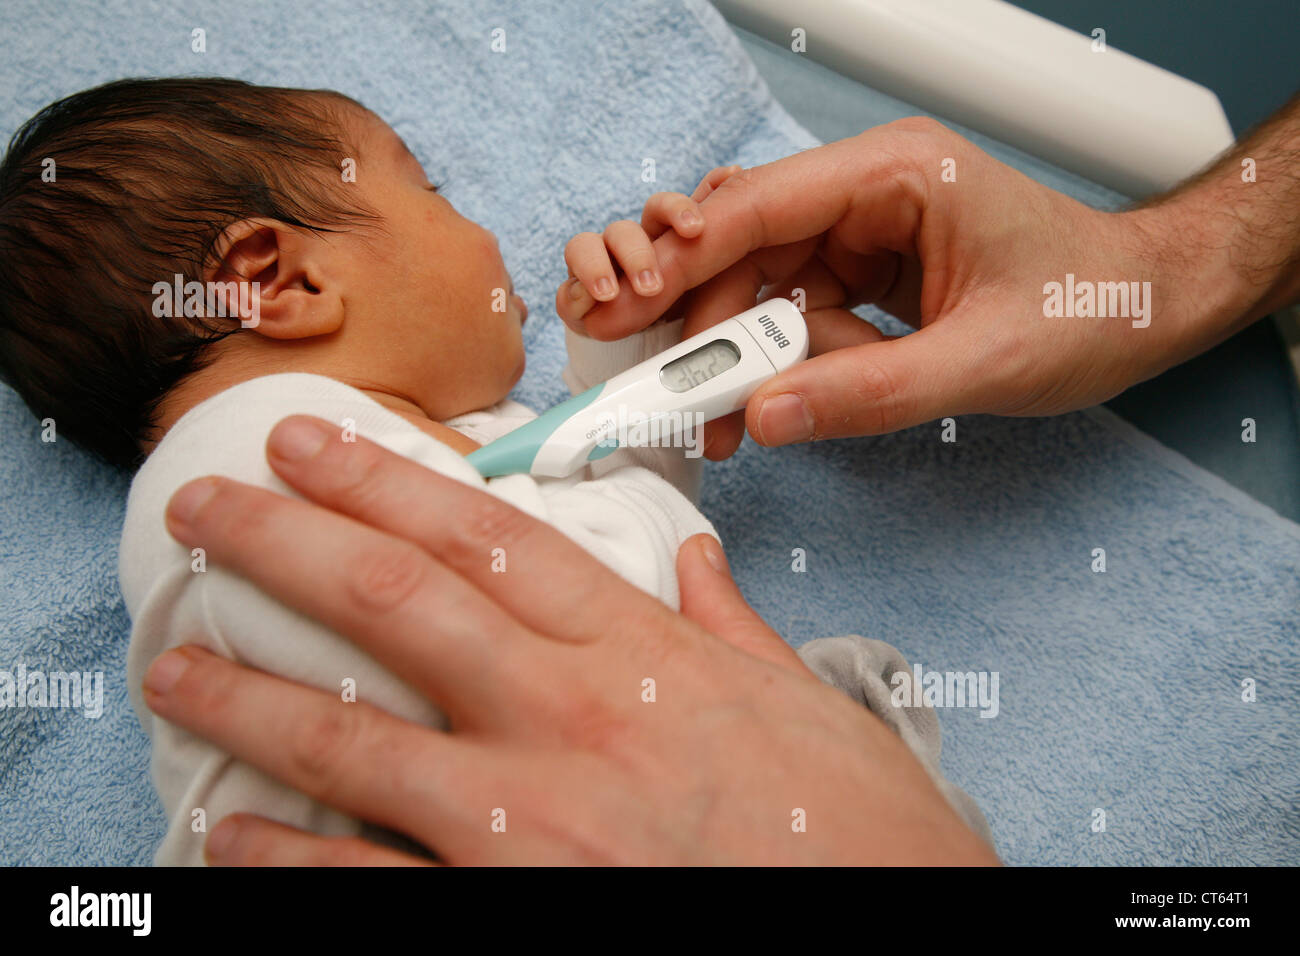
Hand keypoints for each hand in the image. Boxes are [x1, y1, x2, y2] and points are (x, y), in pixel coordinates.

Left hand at [142, 415, 996, 864]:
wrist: (888, 927)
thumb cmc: (854, 829)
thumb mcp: (803, 703)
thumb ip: (731, 626)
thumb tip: (698, 564)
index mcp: (640, 654)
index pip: (488, 537)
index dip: (385, 480)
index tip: (311, 444)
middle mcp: (569, 719)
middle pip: (399, 605)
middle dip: (285, 544)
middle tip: (207, 507)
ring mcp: (529, 820)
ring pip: (353, 738)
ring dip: (249, 700)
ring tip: (175, 672)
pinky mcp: (509, 908)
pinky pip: (368, 879)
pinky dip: (287, 858)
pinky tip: (230, 834)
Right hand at [555, 165, 740, 333]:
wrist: (656, 341)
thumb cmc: (685, 296)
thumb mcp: (706, 262)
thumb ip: (716, 216)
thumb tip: (730, 171)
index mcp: (657, 234)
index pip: (662, 209)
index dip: (676, 212)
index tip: (695, 231)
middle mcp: (623, 246)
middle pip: (620, 230)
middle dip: (635, 255)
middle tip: (652, 286)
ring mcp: (595, 271)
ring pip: (580, 248)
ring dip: (595, 269)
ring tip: (609, 295)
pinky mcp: (575, 302)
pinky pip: (565, 295)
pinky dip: (574, 298)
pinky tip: (586, 306)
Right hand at [569, 118, 1262, 458]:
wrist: (1147, 309)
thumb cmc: (1087, 306)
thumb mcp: (980, 361)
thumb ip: (869, 392)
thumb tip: (766, 415)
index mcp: (893, 174)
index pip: (761, 204)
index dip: (684, 257)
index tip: (628, 305)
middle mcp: (866, 192)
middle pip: (744, 246)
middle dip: (700, 320)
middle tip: (659, 383)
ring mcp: (863, 232)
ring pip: (760, 286)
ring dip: (736, 354)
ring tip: (722, 422)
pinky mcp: (865, 273)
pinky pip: (796, 314)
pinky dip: (777, 363)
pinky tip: (772, 405)